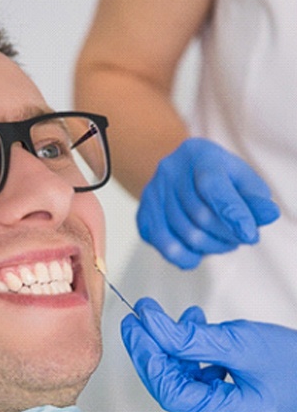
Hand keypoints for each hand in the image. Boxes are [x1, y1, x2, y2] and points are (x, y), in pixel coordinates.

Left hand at [121, 297, 296, 411]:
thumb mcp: (239, 342)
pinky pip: (193, 402)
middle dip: (159, 352)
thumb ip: (189, 337)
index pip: (171, 391)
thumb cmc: (291, 360)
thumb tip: (147, 324)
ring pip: (181, 395)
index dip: (147, 355)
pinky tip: (202, 348)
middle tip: (147, 318)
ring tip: (191, 323)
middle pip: (173, 394)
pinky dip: (192, 372)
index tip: (133, 324)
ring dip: (178, 358)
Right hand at [137, 138, 279, 268]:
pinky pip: (166, 246)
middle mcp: (169, 171)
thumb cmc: (217, 177)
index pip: (212, 186)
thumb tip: (268, 216)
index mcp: (197, 154)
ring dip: (212, 247)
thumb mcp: (240, 178)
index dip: (232, 213)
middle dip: (227, 235)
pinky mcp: (143, 216)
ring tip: (225, 243)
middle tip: (241, 238)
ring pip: (185, 234)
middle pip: (200, 216)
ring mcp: (153, 194)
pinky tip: (199, 255)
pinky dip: (187, 257)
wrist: (180, 174)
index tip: (249, 235)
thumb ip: (255, 197)